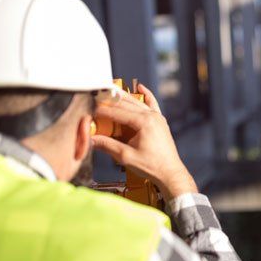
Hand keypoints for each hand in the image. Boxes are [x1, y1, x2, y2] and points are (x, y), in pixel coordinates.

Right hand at [91, 84, 196, 200]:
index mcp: (144, 123)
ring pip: (137, 102)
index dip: (102, 111)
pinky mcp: (160, 122)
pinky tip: (141, 88)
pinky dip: (146, 95)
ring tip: (110, 89)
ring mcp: (157, 118)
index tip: (90, 110)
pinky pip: (152, 104)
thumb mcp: (126, 156)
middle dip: (109, 100)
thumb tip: (92, 139)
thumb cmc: (152, 166)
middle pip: (126, 104)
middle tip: (96, 96)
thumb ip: (107, 145)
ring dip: (123, 96)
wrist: (170, 173)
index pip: (117, 112)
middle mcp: (152, 116)